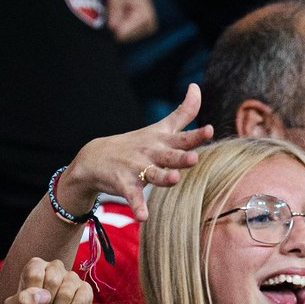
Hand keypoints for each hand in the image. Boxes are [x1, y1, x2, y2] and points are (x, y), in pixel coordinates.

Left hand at [0, 258, 93, 303]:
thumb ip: (20, 301)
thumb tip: (42, 295)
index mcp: (36, 266)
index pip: (35, 274)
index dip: (32, 297)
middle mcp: (55, 268)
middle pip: (53, 280)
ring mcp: (72, 278)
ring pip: (66, 292)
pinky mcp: (86, 291)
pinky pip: (82, 298)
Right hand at [59, 83, 213, 220]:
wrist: (95, 158)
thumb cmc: (137, 143)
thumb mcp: (161, 128)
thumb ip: (183, 111)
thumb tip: (196, 86)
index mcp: (163, 142)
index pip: (183, 138)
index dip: (196, 135)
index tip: (209, 130)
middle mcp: (152, 153)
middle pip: (170, 156)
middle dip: (181, 158)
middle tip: (193, 158)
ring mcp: (137, 168)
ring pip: (153, 174)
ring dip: (163, 177)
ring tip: (173, 180)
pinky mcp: (124, 184)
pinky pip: (133, 196)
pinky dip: (138, 206)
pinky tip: (143, 216)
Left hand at [106, 0, 157, 41]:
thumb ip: (114, 12)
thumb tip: (112, 29)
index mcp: (145, 15)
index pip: (123, 34)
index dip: (111, 26)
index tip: (110, 12)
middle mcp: (150, 23)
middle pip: (125, 37)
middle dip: (116, 26)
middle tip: (115, 8)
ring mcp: (148, 25)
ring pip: (126, 36)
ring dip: (118, 24)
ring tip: (119, 8)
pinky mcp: (144, 25)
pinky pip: (128, 32)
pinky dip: (121, 24)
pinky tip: (122, 11)